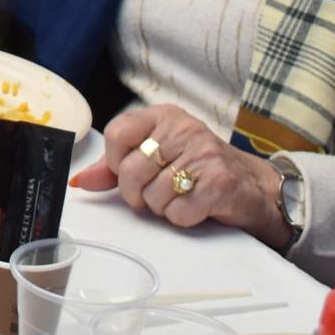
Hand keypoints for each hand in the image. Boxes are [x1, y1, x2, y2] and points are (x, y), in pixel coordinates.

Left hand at [75, 104, 295, 250]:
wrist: (253, 187)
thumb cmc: (199, 170)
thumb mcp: (158, 156)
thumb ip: (116, 167)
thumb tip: (80, 181)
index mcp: (164, 116)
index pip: (117, 134)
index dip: (114, 163)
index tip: (126, 172)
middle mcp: (184, 129)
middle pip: (130, 171)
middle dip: (136, 194)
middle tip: (154, 194)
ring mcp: (204, 155)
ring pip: (153, 195)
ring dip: (162, 207)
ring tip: (181, 197)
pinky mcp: (219, 184)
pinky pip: (178, 212)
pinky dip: (182, 218)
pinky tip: (196, 207)